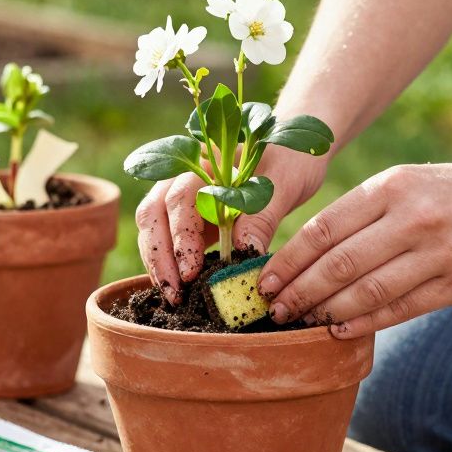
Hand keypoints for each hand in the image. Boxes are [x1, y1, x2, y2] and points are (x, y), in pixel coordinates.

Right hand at [135, 148, 328, 304]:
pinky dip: (169, 264)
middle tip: (175, 292)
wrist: (297, 154)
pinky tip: (180, 289)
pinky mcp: (193, 219)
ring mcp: (185, 199)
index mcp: (204, 162)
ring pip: (154, 228)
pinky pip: (170, 241)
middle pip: (153, 213)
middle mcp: (185, 176)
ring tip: (173, 297)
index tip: (191, 269)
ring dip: (158, 262)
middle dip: (159, 255)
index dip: (180, 235)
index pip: (178, 198)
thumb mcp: (285, 182)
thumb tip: (241, 250)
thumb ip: (262, 213)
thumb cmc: (292, 159)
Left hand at [258, 156, 451, 336]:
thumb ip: (362, 213)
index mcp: (392, 186)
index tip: (263, 280)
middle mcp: (413, 218)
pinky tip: (339, 330)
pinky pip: (400, 309)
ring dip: (327, 312)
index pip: (324, 227)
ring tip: (301, 322)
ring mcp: (439, 253)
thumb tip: (303, 254)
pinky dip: (365, 323)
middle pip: (339, 264)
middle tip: (274, 310)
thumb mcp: (407, 183)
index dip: (289, 259)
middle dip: (299, 291)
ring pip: (367, 292)